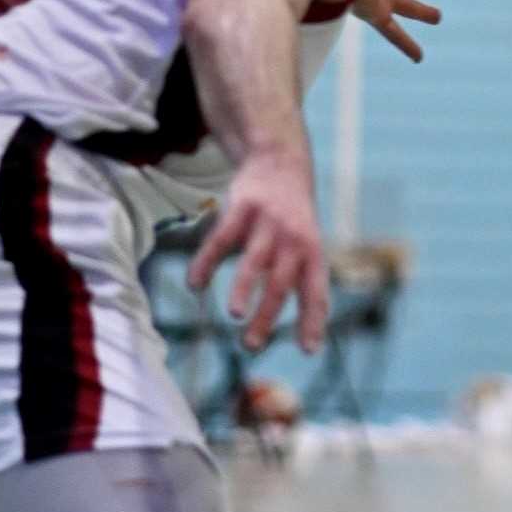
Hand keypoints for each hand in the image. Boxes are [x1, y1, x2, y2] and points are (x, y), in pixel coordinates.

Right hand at [189, 149, 329, 353]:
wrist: (282, 161)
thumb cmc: (294, 220)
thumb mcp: (309, 246)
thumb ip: (304, 284)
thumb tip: (313, 338)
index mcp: (313, 253)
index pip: (316, 292)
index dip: (313, 320)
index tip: (308, 350)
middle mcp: (295, 240)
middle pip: (281, 284)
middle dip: (267, 317)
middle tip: (252, 346)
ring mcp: (268, 222)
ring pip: (254, 262)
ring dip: (243, 290)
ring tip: (234, 316)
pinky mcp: (242, 207)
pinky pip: (221, 239)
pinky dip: (206, 263)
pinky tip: (195, 285)